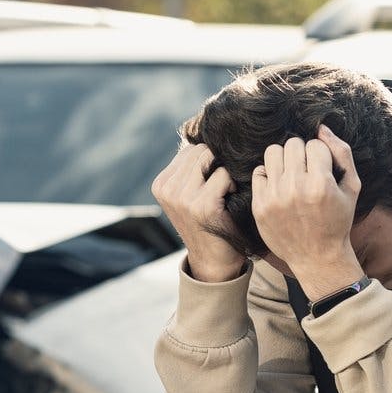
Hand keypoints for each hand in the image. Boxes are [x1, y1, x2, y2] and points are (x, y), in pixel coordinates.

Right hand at [152, 143, 245, 281]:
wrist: (213, 261)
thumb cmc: (205, 222)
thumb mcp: (187, 194)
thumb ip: (189, 168)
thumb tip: (199, 131)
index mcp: (160, 185)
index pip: (188, 149)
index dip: (206, 161)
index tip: (208, 182)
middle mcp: (167, 190)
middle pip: (200, 151)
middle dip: (214, 164)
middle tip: (219, 187)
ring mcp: (183, 199)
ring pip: (211, 160)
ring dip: (223, 173)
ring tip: (223, 193)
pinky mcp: (202, 206)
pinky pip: (223, 175)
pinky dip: (231, 185)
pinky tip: (228, 200)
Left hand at [251, 125, 364, 299]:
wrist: (317, 257)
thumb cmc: (337, 221)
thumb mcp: (351, 187)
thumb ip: (342, 153)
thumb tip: (321, 127)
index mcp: (320, 184)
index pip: (315, 144)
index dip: (320, 155)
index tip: (322, 170)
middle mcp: (295, 189)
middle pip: (293, 144)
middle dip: (301, 154)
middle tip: (306, 171)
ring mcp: (274, 198)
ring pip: (273, 152)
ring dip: (283, 159)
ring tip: (291, 174)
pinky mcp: (259, 206)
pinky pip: (258, 171)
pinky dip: (269, 175)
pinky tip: (279, 187)